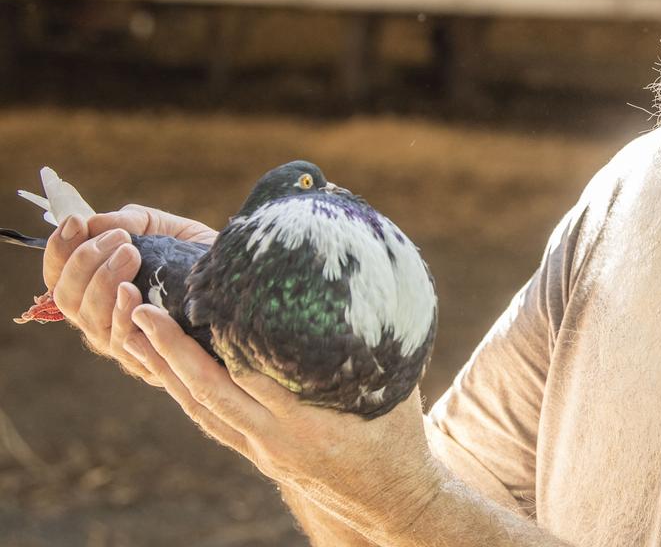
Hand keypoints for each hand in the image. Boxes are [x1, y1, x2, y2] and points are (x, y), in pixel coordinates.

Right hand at [42, 206, 217, 383]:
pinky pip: (125, 344)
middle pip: (67, 300)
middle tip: (120, 240)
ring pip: (91, 321)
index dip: (58, 249)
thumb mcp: (169, 230)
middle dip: (85, 264)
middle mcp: (104, 319)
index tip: (76, 221)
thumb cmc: (201, 262)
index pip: (59, 276)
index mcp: (99, 289)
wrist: (247, 288)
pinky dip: (123, 315)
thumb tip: (95, 221)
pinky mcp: (151, 364)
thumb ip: (134, 221)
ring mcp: (125, 344)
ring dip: (103, 283)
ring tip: (130, 253)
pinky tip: (133, 292)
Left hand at [124, 304, 439, 540]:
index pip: (250, 373)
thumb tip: (370, 288)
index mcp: (309, 420)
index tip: (195, 297)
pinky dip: (187, 392)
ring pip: (201, 410)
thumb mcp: (395, 386)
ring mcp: (262, 450)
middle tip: (140, 309)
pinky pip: (213, 422)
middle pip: (209, 392)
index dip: (217, 337)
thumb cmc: (399, 435)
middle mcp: (276, 438)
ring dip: (163, 372)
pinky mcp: (259, 456)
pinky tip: (167, 370)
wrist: (393, 499)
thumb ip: (374, 344)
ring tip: (133, 333)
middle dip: (169, 350)